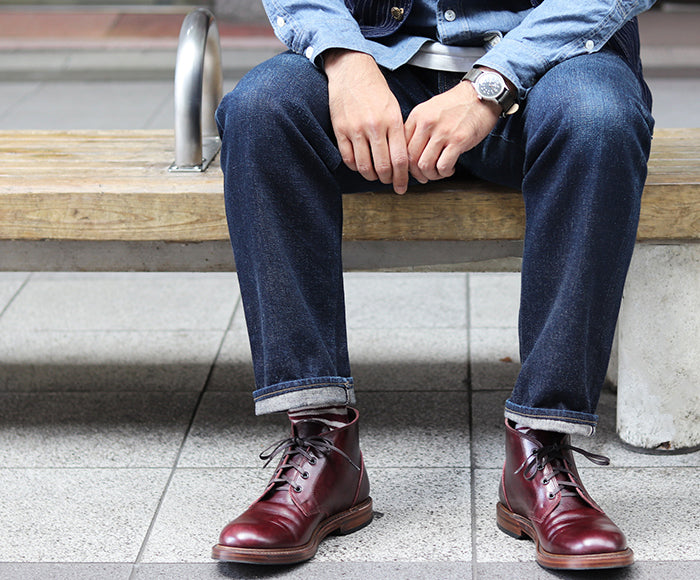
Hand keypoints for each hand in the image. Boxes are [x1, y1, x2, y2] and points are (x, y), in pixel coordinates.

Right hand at [324, 50, 408, 193]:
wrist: (352, 71)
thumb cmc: (376, 90)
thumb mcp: (394, 108)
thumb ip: (398, 133)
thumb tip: (402, 160)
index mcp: (392, 121)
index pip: (400, 159)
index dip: (402, 178)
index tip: (403, 186)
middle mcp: (374, 127)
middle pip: (383, 167)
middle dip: (388, 180)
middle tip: (390, 182)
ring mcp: (355, 129)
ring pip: (364, 166)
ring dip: (372, 177)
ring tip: (376, 176)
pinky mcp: (340, 130)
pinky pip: (348, 159)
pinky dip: (355, 167)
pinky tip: (361, 166)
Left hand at [404, 80, 499, 182]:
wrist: (481, 95)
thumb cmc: (456, 105)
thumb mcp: (430, 109)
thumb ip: (417, 127)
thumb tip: (408, 151)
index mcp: (417, 116)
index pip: (401, 145)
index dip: (405, 162)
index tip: (412, 168)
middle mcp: (427, 123)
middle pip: (411, 159)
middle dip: (416, 173)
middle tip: (424, 176)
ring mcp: (442, 132)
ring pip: (425, 165)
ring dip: (431, 175)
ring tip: (438, 173)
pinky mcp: (458, 140)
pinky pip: (443, 166)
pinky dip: (444, 173)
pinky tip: (450, 169)